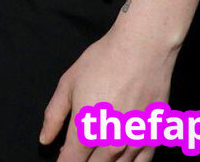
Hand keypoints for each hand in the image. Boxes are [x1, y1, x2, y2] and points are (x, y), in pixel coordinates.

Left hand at [40, 14, 178, 160]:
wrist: (143, 50)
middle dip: (82, 161)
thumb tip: (45, 140)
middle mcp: (112, 144)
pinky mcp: (154, 137)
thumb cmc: (102, 62)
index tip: (61, 157)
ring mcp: (135, 143)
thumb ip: (54, 116)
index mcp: (87, 130)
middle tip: (77, 151)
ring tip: (96, 152)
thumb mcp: (68, 84)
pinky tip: (121, 157)